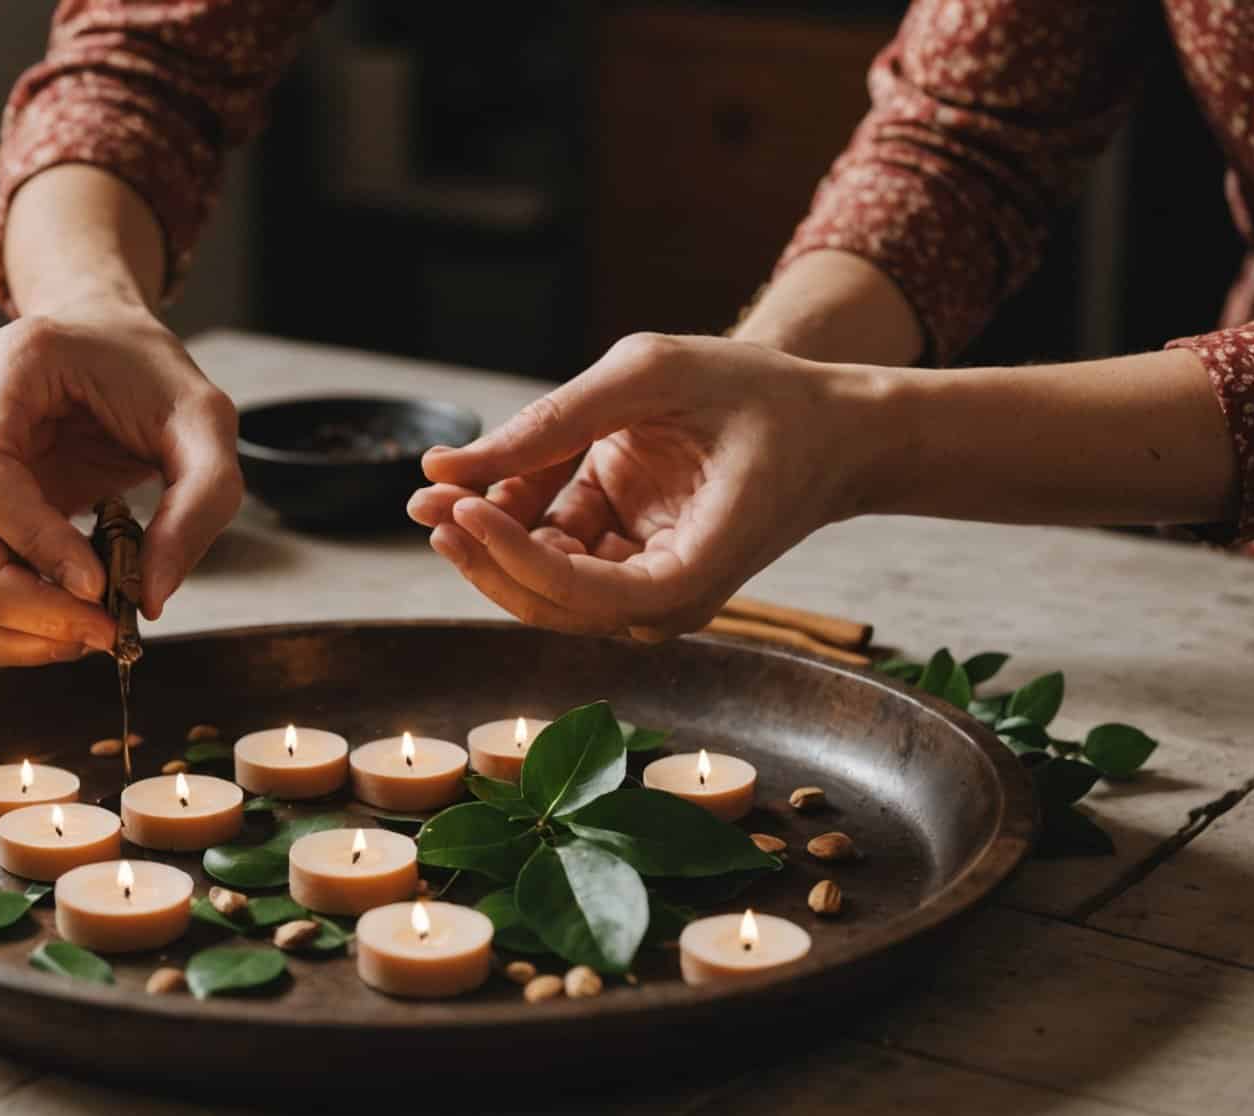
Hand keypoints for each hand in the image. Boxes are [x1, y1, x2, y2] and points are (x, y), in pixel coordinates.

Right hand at [0, 300, 241, 665]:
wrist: (102, 344)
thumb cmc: (146, 375)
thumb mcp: (205, 422)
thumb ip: (200, 501)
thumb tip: (151, 596)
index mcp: (4, 368)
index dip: (35, 542)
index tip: (99, 585)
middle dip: (26, 606)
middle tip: (104, 632)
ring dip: (12, 631)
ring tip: (89, 634)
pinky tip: (58, 628)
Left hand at [408, 334, 879, 640]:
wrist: (828, 423)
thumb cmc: (761, 395)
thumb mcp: (654, 374)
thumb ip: (555, 417)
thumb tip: (449, 469)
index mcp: (695, 570)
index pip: (590, 593)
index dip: (518, 559)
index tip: (465, 508)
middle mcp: (667, 597)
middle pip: (553, 603)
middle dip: (483, 556)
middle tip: (425, 503)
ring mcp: (647, 584)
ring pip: (546, 583)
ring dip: (488, 540)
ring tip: (435, 492)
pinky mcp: (629, 559)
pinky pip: (559, 551)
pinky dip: (517, 519)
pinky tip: (481, 483)